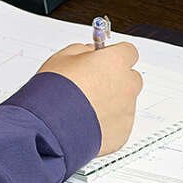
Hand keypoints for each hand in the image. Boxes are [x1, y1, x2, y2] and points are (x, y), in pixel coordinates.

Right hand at [39, 41, 141, 155]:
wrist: (52, 126)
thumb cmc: (56, 91)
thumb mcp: (62, 57)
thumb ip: (82, 50)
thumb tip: (89, 52)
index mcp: (115, 62)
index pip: (128, 51)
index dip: (114, 55)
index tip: (103, 59)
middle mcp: (126, 85)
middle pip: (130, 78)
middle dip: (116, 79)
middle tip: (94, 84)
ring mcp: (127, 110)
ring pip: (125, 102)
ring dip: (111, 102)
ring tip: (86, 107)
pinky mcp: (123, 132)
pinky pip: (119, 124)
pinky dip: (108, 123)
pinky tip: (88, 122)